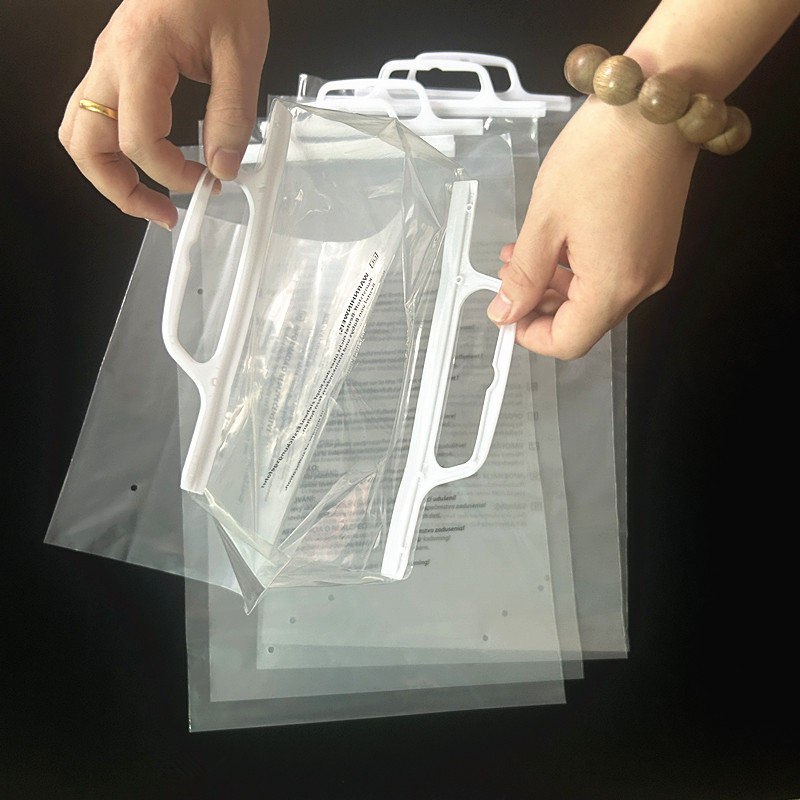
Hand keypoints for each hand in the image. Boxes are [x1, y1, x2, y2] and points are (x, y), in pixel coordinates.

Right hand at [58, 0, 269, 228]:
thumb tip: (225, 166)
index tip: (206, 184)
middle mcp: (110, 60)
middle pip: (84, 143)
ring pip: (80, 131)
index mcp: (139, 56)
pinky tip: (149, 161)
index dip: (171, 174)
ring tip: (149, 197)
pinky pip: (96, 115)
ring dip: (109, 173)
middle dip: (119, 189)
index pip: (138, 140)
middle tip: (161, 212)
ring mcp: (106, 62)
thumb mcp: (242, 53)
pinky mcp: (116, 65)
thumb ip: (233, 115)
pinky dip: (115, 149)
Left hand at [488, 96, 698, 358]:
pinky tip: (555, 242)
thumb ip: (524, 276)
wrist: (654, 104)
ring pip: (596, 298)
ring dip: (555, 285)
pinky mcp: (657, 244)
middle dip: (539, 306)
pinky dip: (580, 268)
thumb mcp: (545, 221)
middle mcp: (642, 284)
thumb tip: (506, 313)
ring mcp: (654, 264)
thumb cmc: (601, 153)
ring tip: (523, 253)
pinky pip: (613, 274)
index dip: (530, 336)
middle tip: (508, 276)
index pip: (569, 342)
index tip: (506, 315)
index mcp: (614, 285)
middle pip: (584, 323)